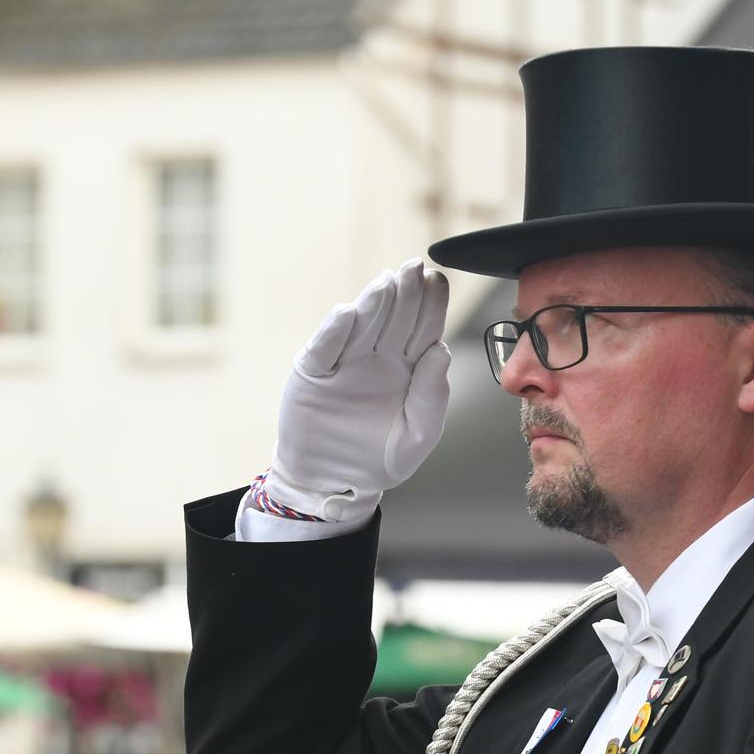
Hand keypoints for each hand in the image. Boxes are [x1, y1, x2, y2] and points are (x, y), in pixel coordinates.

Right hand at [264, 260, 451, 521]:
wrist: (333, 485)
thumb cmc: (379, 460)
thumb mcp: (416, 436)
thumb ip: (431, 397)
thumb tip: (441, 350)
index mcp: (407, 369)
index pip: (422, 329)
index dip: (431, 305)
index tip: (438, 280)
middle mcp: (377, 359)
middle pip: (394, 319)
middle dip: (405, 293)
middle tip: (414, 268)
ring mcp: (344, 364)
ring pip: (361, 326)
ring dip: (373, 303)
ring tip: (387, 282)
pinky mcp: (313, 375)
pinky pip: (324, 349)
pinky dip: (334, 332)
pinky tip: (347, 313)